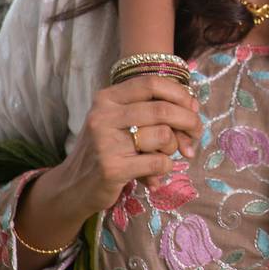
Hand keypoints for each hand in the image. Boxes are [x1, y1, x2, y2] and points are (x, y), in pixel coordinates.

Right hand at [51, 75, 202, 217]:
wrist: (73, 187)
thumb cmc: (106, 150)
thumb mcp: (119, 122)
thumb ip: (152, 110)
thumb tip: (194, 106)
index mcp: (107, 99)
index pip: (152, 83)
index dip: (179, 93)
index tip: (192, 107)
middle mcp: (103, 116)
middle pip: (163, 109)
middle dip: (189, 122)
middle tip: (195, 134)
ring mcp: (106, 142)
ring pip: (163, 135)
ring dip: (173, 148)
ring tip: (163, 156)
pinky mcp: (112, 169)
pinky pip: (158, 162)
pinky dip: (165, 168)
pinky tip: (155, 173)